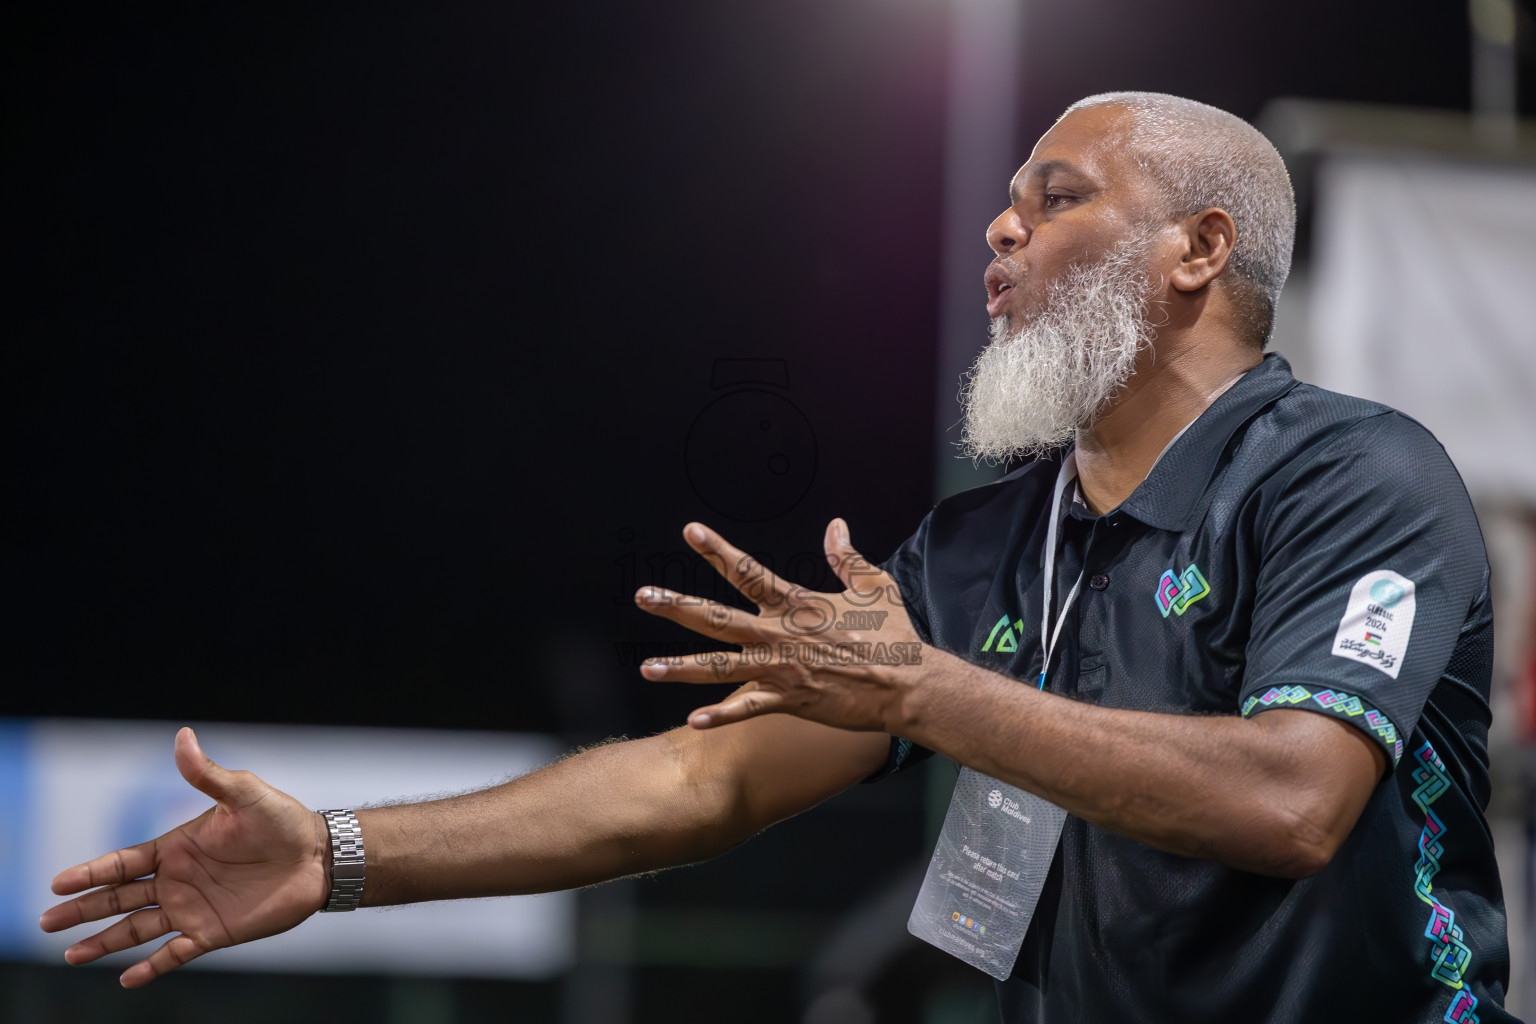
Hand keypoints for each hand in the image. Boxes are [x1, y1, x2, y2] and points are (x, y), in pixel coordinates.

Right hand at [39, 727, 328, 986]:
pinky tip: (127, 979)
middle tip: (47, 922)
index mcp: (177, 847)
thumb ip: (208, 774)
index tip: (58, 884)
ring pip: (137, 929)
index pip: (124, 862)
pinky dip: (152, 967)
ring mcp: (193, 908)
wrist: (319, 856)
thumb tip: (183, 736)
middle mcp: (178, 880)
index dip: (91, 873)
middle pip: (120, 897)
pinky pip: (176, 953)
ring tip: (72, 954)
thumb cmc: (282, 820)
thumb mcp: (244, 794)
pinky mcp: (214, 932)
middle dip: (83, 909)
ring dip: (105, 942)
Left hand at [636, 519, 923, 731]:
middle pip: (718, 619)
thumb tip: (836, 526)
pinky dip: (720, 716)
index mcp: (798, 605)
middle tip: (644, 596)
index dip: (718, 551)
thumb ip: (847, 556)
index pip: (748, 572)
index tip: (690, 532)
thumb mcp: (873, 586)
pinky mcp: (789, 701)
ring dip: (681, 668)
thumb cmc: (894, 636)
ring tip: (647, 668)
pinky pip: (747, 709)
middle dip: (678, 606)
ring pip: (720, 668)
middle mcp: (781, 635)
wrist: (907, 685)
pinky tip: (693, 721)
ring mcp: (781, 670)